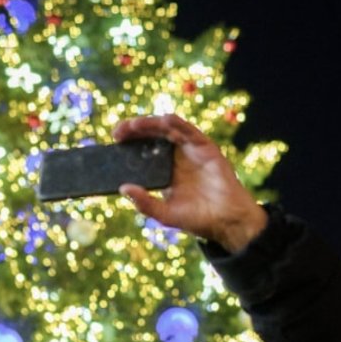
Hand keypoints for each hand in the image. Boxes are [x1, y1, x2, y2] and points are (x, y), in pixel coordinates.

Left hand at [113, 114, 267, 251]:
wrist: (227, 221)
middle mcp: (176, 157)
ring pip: (168, 130)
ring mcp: (191, 150)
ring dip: (151, 124)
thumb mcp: (165, 214)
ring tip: (134, 125)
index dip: (130, 143)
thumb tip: (123, 188)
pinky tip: (165, 120)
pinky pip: (190, 131)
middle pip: (153, 136)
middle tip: (119, 132)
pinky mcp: (206, 148)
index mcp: (165, 170)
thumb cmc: (198, 219)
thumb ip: (145, 203)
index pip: (144, 151)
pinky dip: (178, 124)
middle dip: (135, 130)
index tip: (114, 141)